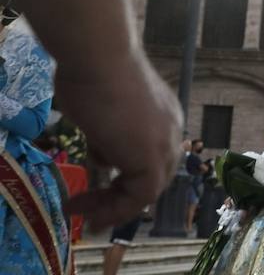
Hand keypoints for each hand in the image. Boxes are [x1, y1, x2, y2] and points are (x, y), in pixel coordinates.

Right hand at [63, 51, 181, 229]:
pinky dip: (117, 211)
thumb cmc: (92, 72)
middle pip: (151, 175)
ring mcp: (164, 146)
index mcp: (162, 116)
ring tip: (81, 212)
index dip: (124, 173)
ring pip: (146, 189)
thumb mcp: (100, 106)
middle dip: (118, 193)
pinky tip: (92, 216)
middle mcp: (170, 131)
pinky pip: (140, 197)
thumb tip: (99, 140)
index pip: (150, 155)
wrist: (99, 58)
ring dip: (113, 206)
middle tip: (87, 204)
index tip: (96, 182)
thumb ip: (104, 128)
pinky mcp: (152, 161)